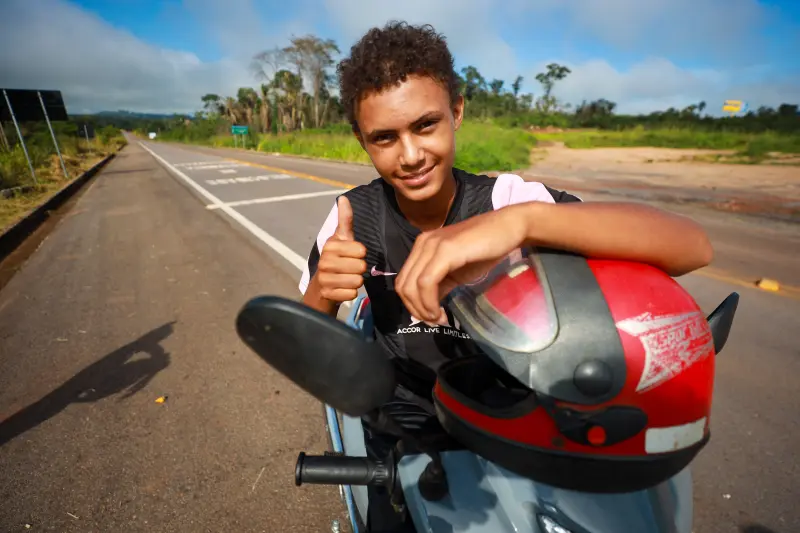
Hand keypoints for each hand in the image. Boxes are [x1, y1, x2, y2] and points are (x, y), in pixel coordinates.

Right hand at [316, 196, 366, 302]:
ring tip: (345, 280)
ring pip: (358, 281)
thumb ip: (345, 220)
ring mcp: (325, 278)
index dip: (360, 255)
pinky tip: (341, 290)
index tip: (350, 256)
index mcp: (330, 245)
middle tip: (348, 270)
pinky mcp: (327, 294)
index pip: (361, 250)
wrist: (320, 288)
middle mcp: (325, 260)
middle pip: (361, 267)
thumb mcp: (340, 240)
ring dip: (355, 282)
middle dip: (358, 270)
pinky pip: (352, 294)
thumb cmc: (335, 261)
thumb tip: (343, 197)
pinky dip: (350, 293)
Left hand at [395, 205, 528, 321]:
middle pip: (403, 285)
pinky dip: (430, 302)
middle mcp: (422, 244)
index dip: (412, 305)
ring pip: (412, 286)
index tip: (430, 319)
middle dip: (416, 310)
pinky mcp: (445, 250)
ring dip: (423, 309)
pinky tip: (441, 311)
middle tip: (434, 322)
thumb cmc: (485, 249)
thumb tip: (427, 308)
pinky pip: (426, 282)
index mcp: (422, 247)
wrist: (508, 228)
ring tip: (439, 319)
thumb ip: (439, 286)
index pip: (403, 281)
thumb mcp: (456, 272)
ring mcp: (432, 245)